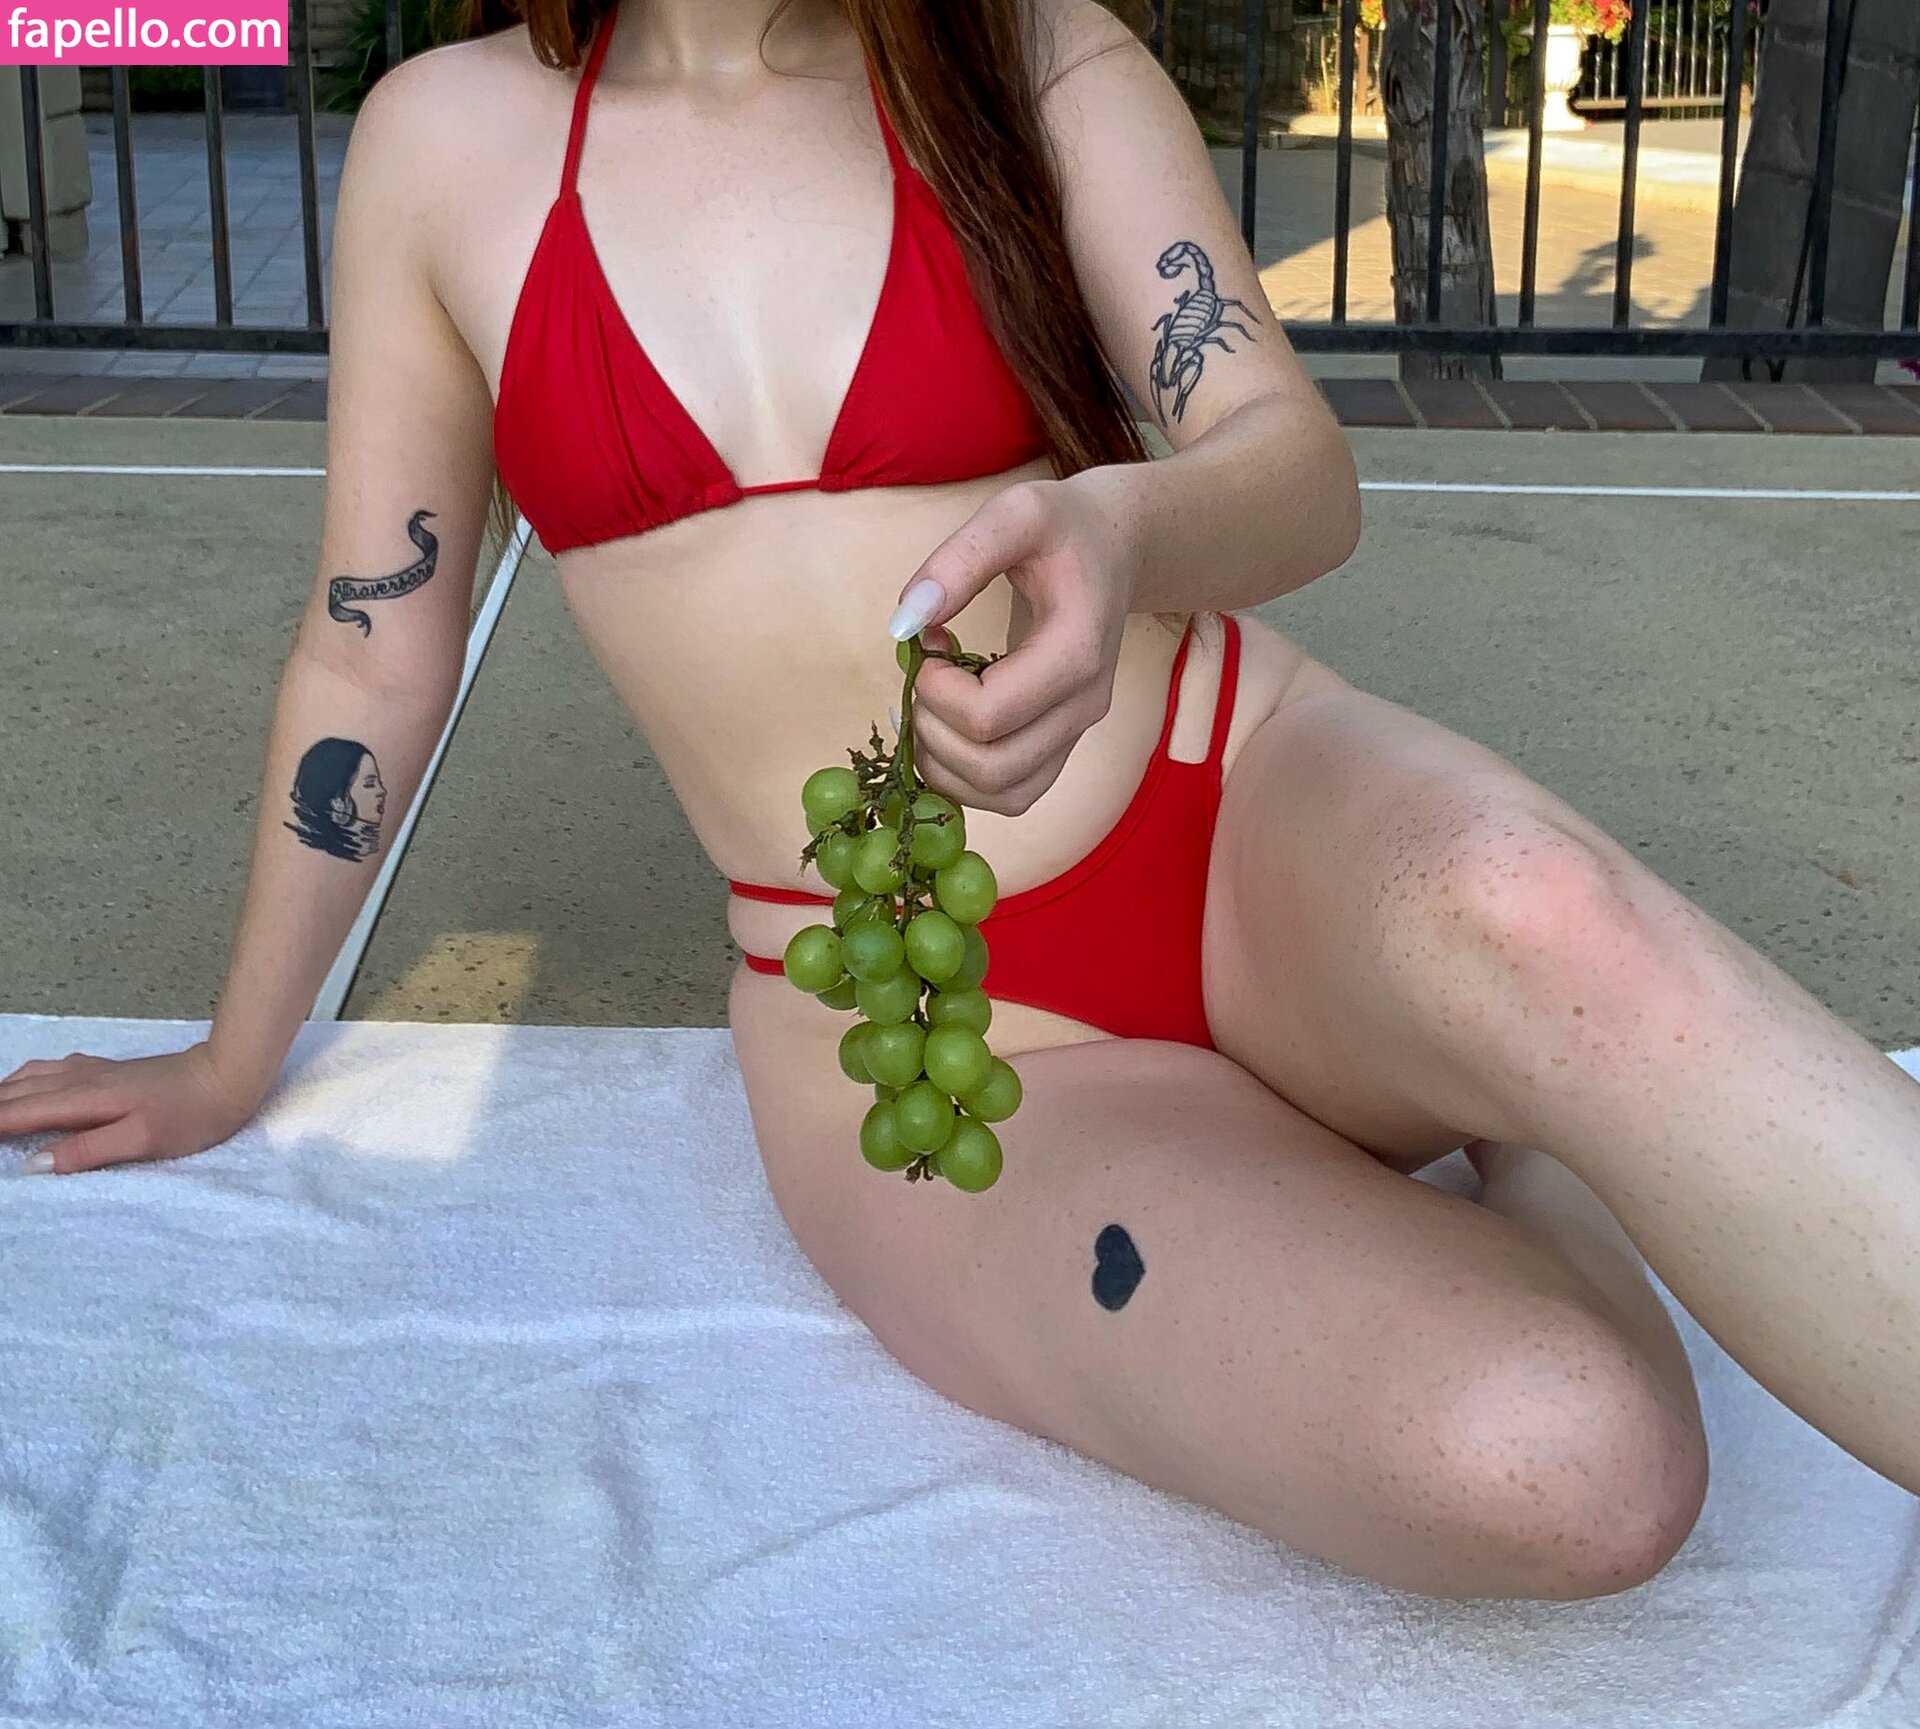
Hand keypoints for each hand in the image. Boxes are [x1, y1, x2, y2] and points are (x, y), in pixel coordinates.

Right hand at [0, 1042, 264, 1175]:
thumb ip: (87, 1151)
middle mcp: (81, 1079)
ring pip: (34, 1076)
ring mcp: (95, 1070)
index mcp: (84, 1099)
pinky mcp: (110, 1069)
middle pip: (19, 1091)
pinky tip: (30, 1083)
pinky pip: (52, 1070)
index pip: (20, 1113)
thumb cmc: (190, 1114)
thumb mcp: (140, 1141)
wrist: (228, 1075)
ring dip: (6, 1091)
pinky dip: (28, 1080)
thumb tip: (34, 1164)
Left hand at [889, 477, 1135, 816]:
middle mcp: (1086, 705)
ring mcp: (1076, 732)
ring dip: (943, 762)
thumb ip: (959, 560)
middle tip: (924, 676)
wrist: (1112, 550)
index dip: (935, 691)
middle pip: (992, 767)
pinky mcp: (1061, 745)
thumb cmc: (1063, 529)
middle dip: (933, 729)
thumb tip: (904, 623)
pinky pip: (1010, 795)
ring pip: (1001, 795)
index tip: (926, 643)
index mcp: (1077, 652)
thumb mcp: (1015, 513)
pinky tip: (948, 726)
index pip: (988, 716)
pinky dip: (963, 777)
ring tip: (932, 703)